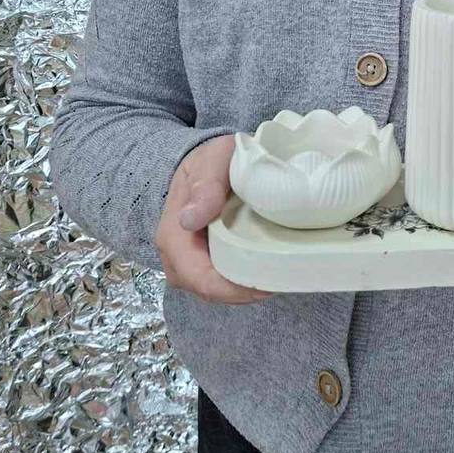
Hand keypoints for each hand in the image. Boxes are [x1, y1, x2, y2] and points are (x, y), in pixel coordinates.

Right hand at [155, 133, 276, 303]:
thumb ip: (205, 185)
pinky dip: (243, 280)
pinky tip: (266, 270)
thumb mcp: (211, 161)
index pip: (200, 279)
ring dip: (245, 289)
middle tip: (280, 280)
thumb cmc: (210, 160)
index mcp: (173, 236)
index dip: (233, 289)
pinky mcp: (204, 261)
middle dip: (244, 292)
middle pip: (210, 291)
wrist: (206, 162)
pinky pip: (222, 281)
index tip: (267, 283)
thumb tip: (190, 219)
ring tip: (277, 276)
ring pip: (217, 291)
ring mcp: (190, 262)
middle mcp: (176, 257)